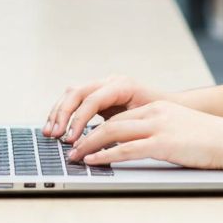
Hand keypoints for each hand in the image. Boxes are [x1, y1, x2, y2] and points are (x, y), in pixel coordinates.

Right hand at [43, 75, 161, 142]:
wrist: (173, 107)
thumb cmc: (162, 115)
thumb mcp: (144, 121)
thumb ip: (123, 127)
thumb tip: (102, 141)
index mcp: (122, 85)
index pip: (92, 99)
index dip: (79, 119)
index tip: (71, 139)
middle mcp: (110, 81)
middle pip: (77, 92)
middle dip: (62, 114)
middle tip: (55, 135)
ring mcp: (103, 86)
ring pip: (72, 93)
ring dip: (58, 113)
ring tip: (50, 132)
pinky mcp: (98, 95)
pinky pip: (75, 100)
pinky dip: (64, 113)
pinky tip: (57, 128)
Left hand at [65, 100, 222, 171]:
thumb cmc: (208, 140)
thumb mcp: (177, 129)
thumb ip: (156, 132)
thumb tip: (135, 145)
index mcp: (155, 108)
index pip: (116, 114)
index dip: (93, 126)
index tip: (78, 137)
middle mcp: (154, 113)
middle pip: (108, 120)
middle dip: (83, 133)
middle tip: (68, 147)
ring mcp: (159, 127)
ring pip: (112, 132)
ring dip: (88, 145)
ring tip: (73, 156)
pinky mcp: (164, 143)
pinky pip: (126, 148)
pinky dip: (105, 155)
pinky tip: (93, 161)